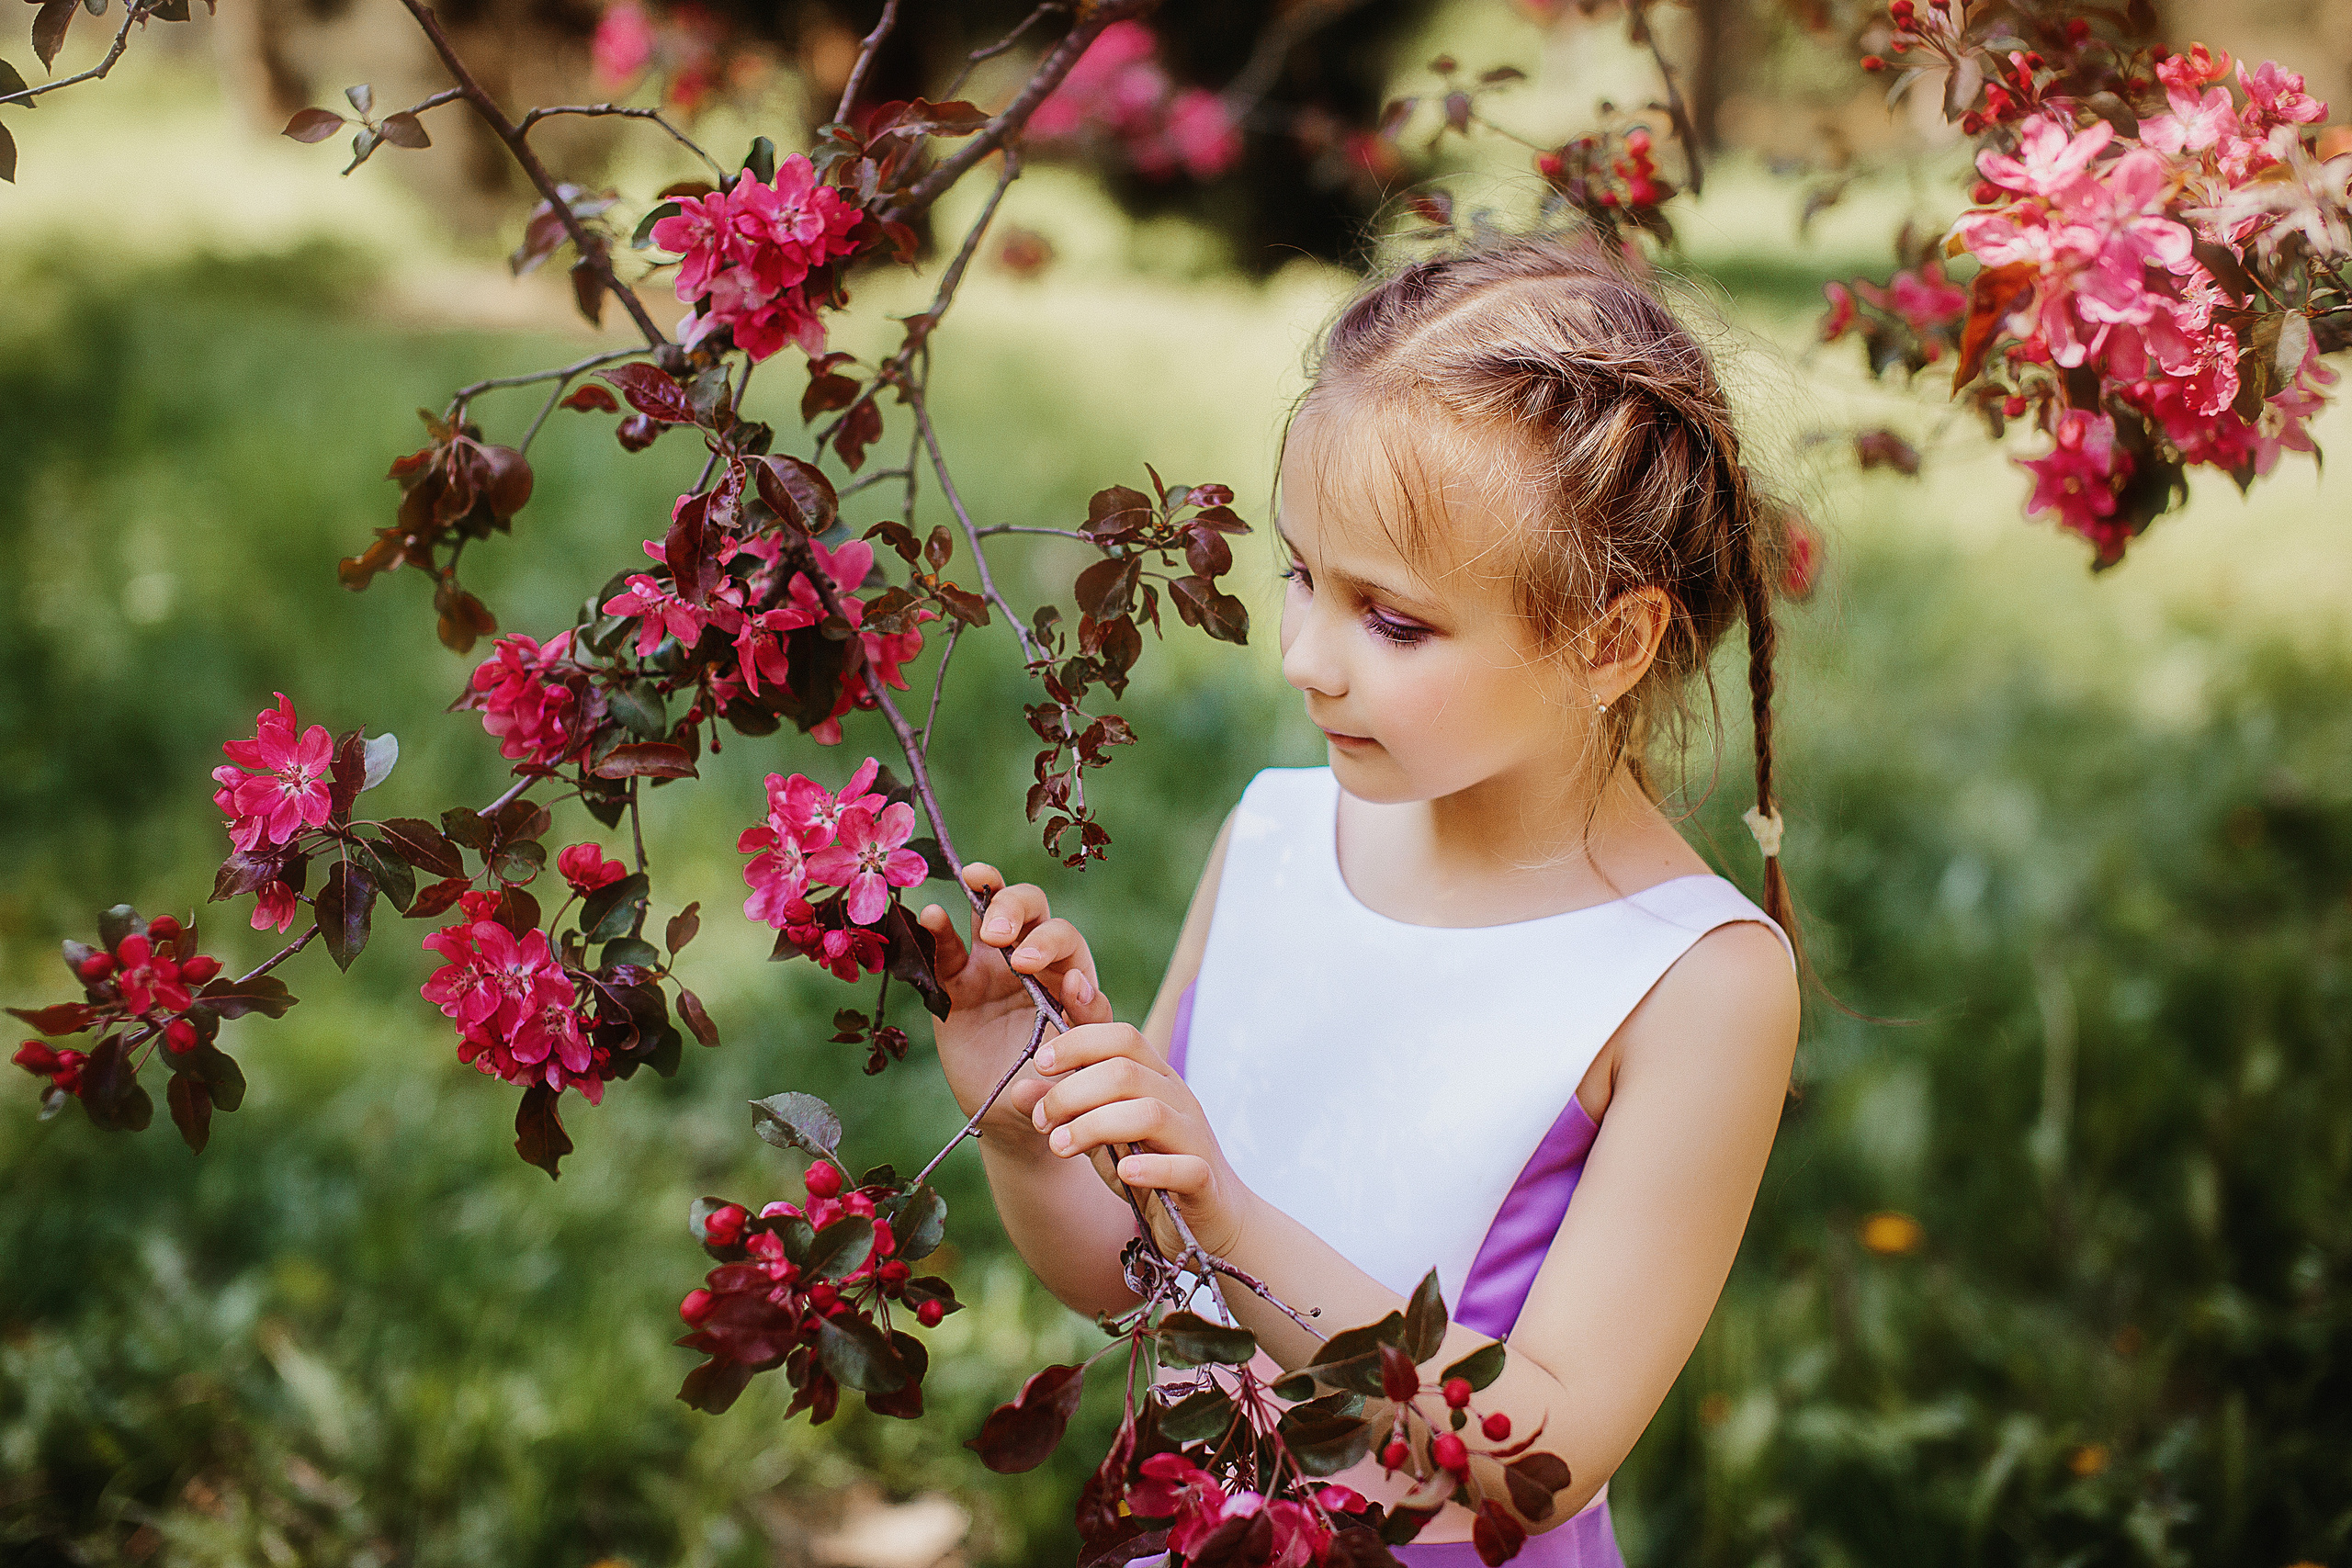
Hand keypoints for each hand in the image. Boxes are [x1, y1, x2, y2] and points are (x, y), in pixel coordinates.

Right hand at [918, 864, 1113, 1140]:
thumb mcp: (1082, 1057)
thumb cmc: (1060, 1083)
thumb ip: (1089, 1021)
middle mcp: (1032, 960)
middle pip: (1030, 909)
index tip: (1028, 966)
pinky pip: (946, 950)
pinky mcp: (956, 984)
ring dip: (983, 896)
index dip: (1048, 942)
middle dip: (1014, 908)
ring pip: (990, 912)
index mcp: (1068, 972)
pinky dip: (938, 929)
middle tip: (996, 937)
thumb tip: (1077, 982)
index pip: (1063, 938)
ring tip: (971, 884)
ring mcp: (992, 967)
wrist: (1018, 1116)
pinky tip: (931, 916)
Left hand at [1007, 1020, 1252, 1261]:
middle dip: (1072, 1091)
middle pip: (1126, 1072)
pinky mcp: (1205, 1182)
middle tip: (1041, 1119)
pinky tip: (1124, 1173)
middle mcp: (1178, 1099)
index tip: (1041, 1063)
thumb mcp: (1100, 1136)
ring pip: (1149, 1113)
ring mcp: (1194, 1139)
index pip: (1122, 1037)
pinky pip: (1186, 1167)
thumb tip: (1017, 1090)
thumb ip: (1067, 1111)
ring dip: (1095, 1126)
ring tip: (1060, 1146)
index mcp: (1155, 1078)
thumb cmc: (1150, 1167)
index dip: (1078, 1042)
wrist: (1209, 1219)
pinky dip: (1152, 1168)